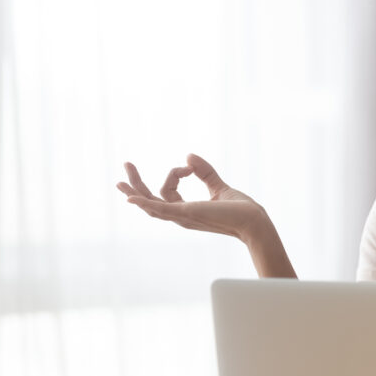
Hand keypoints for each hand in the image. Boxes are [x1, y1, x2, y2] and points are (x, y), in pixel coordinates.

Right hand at [116, 154, 267, 243]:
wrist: (253, 220)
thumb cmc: (240, 209)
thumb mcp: (218, 185)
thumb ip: (205, 171)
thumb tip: (189, 156)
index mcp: (186, 210)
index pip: (167, 190)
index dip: (175, 173)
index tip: (189, 165)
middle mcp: (180, 216)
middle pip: (150, 200)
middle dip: (136, 183)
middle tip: (126, 164)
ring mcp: (182, 216)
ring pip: (150, 204)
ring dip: (135, 189)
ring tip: (122, 176)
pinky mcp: (186, 214)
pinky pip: (160, 209)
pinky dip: (144, 203)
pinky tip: (130, 197)